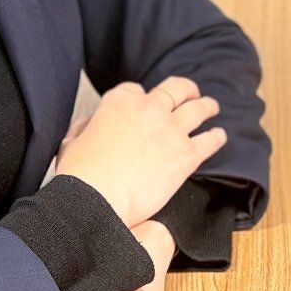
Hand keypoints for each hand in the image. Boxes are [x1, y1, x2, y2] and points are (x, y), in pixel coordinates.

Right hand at [53, 76, 226, 228]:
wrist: (97, 202)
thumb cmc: (80, 177)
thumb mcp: (71, 141)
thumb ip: (86, 127)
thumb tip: (91, 124)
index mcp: (120, 101)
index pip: (136, 90)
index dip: (141, 99)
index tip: (145, 107)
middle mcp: (149, 108)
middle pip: (176, 89)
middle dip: (186, 90)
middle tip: (191, 93)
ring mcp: (171, 130)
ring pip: (199, 109)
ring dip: (207, 106)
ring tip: (212, 107)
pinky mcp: (186, 155)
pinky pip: (210, 140)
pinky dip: (216, 137)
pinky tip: (219, 136)